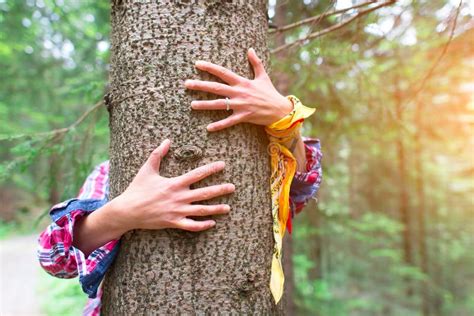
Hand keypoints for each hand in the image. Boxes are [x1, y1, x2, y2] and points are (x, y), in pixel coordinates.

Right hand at [111, 139, 234, 231]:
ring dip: (215, 209)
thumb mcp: (147, 169)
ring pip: (201, 211)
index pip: (197, 174)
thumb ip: (158, 154)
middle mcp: (178, 198)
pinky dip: (202, 225)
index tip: (223, 165)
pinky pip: (191, 225)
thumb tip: (167, 140)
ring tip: (228, 207)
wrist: (127, 210)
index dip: (211, 169)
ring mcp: (177, 211)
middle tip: (233, 187)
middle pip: (204, 193)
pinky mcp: (173, 223)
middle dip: (220, 190)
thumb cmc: (137, 189)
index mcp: (174, 184)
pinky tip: (212, 223)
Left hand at [185, 48, 293, 131]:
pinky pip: (229, 121)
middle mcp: (239, 92)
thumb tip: (250, 49)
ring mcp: (241, 105)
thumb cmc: (270, 93)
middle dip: (201, 85)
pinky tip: (208, 128)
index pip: (223, 72)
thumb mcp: (263, 76)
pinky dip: (219, 125)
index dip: (210, 67)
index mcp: (242, 82)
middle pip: (216, 88)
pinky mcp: (244, 116)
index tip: (197, 64)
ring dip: (205, 105)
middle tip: (187, 84)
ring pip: (220, 105)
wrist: (280, 109)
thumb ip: (256, 62)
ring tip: (192, 104)